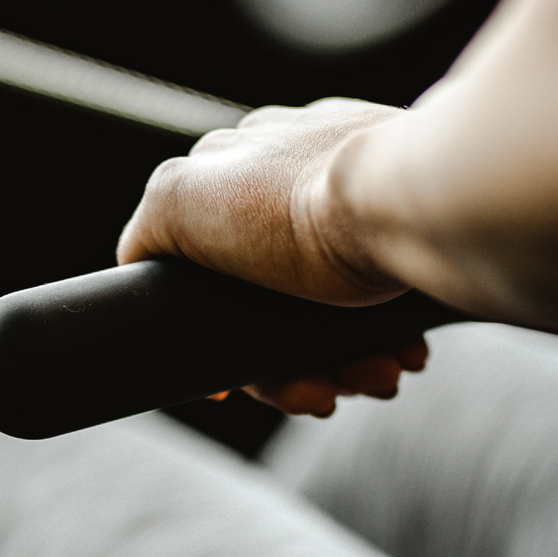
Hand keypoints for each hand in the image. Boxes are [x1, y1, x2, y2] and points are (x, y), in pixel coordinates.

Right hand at [120, 98, 424, 416]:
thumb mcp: (180, 203)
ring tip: (378, 376)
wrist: (415, 205)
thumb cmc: (301, 205)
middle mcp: (296, 174)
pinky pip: (387, 299)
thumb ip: (148, 230)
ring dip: (346, 362)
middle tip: (325, 392)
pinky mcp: (409, 224)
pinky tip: (403, 352)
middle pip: (272, 302)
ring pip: (332, 310)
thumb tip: (142, 267)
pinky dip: (387, 337)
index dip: (222, 339)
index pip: (209, 270)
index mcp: (237, 164)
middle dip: (295, 362)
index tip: (242, 385)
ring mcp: (357, 197)